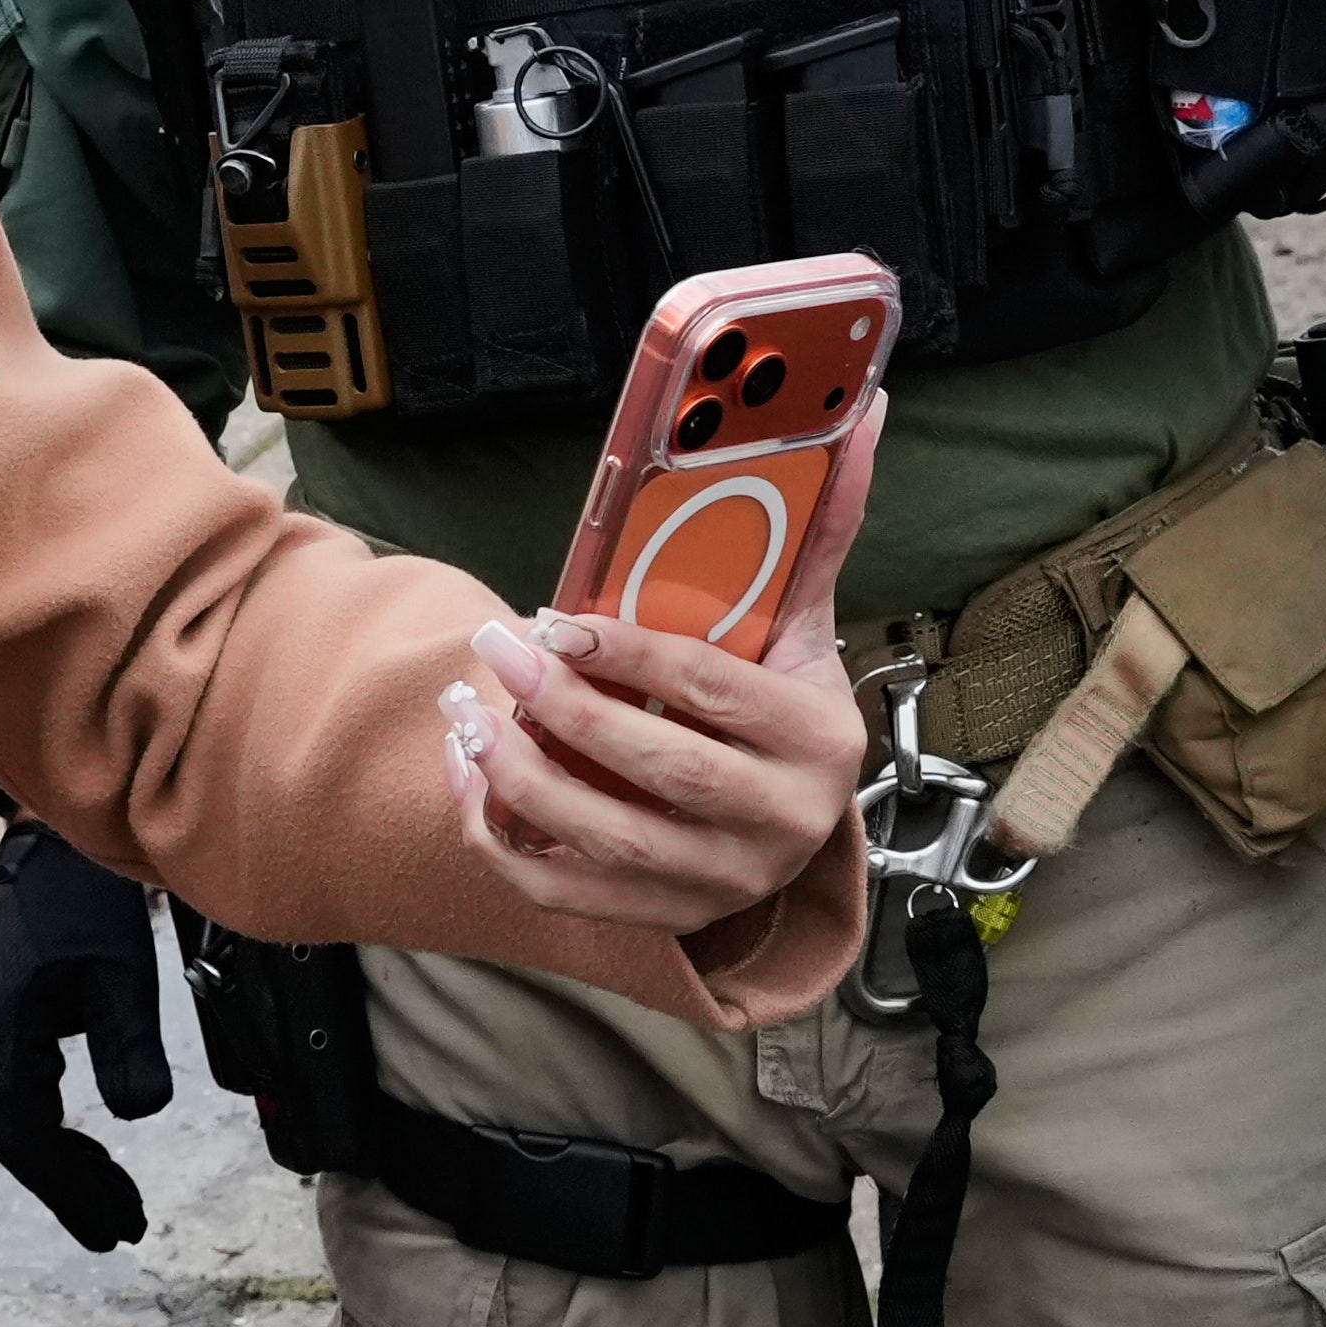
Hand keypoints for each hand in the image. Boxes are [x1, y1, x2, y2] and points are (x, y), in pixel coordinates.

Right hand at [0, 821, 171, 1248]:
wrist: (56, 849)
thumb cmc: (89, 904)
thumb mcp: (122, 973)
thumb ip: (128, 1044)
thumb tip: (141, 1115)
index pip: (25, 1135)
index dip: (68, 1187)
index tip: (112, 1225)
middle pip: (18, 1139)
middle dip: (70, 1189)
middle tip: (124, 1230)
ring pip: (21, 1123)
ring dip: (67, 1166)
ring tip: (119, 1208)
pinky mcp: (2, 1027)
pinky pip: (25, 1099)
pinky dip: (60, 1134)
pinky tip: (93, 1155)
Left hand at [442, 452, 872, 933]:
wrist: (783, 816)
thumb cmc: (776, 700)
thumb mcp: (800, 625)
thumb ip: (817, 529)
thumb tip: (861, 409)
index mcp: (820, 741)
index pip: (714, 692)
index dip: (630, 655)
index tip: (553, 620)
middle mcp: (783, 823)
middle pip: (660, 770)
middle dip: (564, 710)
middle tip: (492, 651)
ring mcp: (723, 881)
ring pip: (606, 840)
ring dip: (519, 776)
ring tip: (465, 713)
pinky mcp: (664, 917)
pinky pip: (565, 890)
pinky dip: (501, 835)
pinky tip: (467, 771)